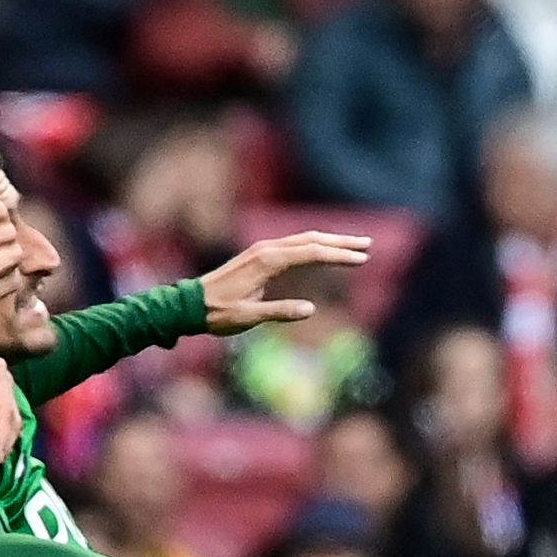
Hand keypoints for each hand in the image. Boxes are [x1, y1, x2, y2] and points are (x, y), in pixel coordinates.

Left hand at [197, 230, 374, 334]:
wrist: (190, 304)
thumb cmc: (218, 314)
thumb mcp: (249, 317)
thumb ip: (279, 312)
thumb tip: (310, 309)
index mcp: (267, 261)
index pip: (311, 253)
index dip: (338, 255)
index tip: (360, 259)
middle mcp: (267, 249)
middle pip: (311, 240)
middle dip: (340, 242)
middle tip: (367, 245)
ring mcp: (262, 249)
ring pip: (303, 239)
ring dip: (329, 240)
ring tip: (353, 245)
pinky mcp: (259, 254)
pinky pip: (292, 244)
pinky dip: (313, 245)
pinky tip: (323, 249)